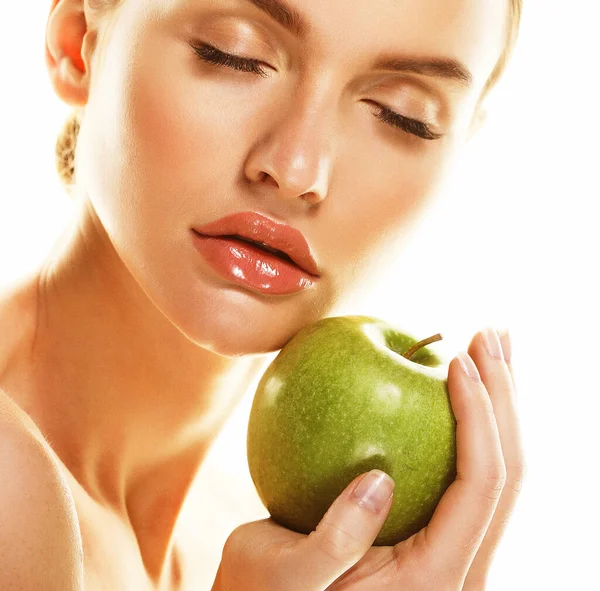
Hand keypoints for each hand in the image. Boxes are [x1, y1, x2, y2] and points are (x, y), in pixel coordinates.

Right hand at [212, 328, 524, 590]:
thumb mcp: (287, 580)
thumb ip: (334, 543)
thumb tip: (379, 479)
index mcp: (434, 578)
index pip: (480, 485)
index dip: (478, 417)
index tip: (458, 361)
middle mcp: (458, 564)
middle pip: (506, 469)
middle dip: (504, 396)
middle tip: (492, 334)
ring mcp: (448, 543)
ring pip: (494, 463)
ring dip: (497, 400)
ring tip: (491, 346)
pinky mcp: (429, 525)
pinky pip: (465, 462)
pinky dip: (469, 414)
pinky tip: (456, 378)